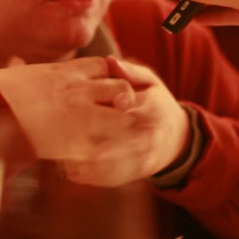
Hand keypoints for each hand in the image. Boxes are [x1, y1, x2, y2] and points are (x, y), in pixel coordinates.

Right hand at [0, 57, 134, 159]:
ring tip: (106, 137)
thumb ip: (21, 69)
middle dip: (120, 101)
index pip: (104, 66)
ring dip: (118, 126)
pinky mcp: (78, 143)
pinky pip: (107, 146)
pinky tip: (95, 155)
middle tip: (109, 114)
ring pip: (122, 117)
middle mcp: (79, 90)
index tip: (96, 91)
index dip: (104, 78)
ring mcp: (82, 116)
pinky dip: (105, 152)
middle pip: (121, 88)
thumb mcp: (13, 75)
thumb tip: (15, 62)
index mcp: (65, 72)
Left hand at [63, 57, 189, 186]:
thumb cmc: (156, 103)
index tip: (77, 117)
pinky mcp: (139, 173)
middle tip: (61, 140)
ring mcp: (145, 157)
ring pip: (116, 164)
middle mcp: (149, 135)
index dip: (102, 116)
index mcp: (151, 109)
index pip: (125, 112)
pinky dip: (94, 178)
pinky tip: (73, 172)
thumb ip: (130, 72)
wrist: (177, 137)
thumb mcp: (150, 82)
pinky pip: (116, 178)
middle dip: (91, 143)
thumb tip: (110, 60)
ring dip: (88, 165)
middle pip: (118, 142)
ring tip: (62, 161)